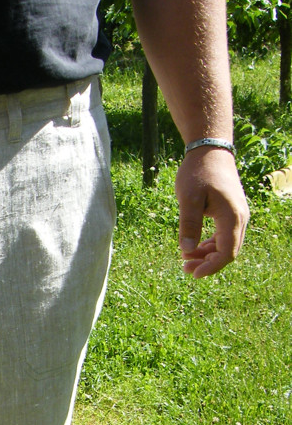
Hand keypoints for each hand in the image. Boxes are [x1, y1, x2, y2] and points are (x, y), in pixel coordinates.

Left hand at [175, 148, 248, 277]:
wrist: (210, 151)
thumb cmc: (198, 172)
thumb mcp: (188, 198)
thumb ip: (188, 224)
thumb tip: (187, 249)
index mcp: (232, 216)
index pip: (227, 252)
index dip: (211, 267)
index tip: (193, 273)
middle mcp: (240, 218)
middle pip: (228, 252)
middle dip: (207, 263)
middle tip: (184, 267)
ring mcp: (237, 215)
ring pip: (226, 245)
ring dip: (207, 255)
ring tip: (185, 258)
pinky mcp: (231, 213)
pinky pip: (224, 236)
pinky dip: (210, 245)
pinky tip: (193, 247)